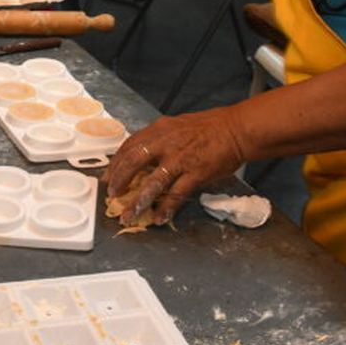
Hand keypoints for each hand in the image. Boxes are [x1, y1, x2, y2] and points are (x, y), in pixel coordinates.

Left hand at [105, 108, 247, 225]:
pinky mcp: (195, 173)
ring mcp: (180, 159)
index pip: (129, 145)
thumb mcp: (176, 127)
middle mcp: (165, 143)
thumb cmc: (208, 128)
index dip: (116, 163)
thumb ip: (159, 140)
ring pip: (152, 183)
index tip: (109, 176)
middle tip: (112, 195)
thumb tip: (142, 157)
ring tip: (130, 215)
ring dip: (138, 201)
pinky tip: (159, 218)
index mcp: (159, 130)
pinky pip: (176, 194)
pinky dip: (166, 208)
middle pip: (133, 162)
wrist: (236, 129)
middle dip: (119, 180)